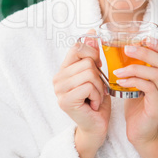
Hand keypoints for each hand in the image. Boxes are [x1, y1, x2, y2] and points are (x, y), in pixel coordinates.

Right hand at [53, 30, 110, 150]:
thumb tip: (92, 31)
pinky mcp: (65, 101)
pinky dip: (97, 96)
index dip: (92, 53)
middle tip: (96, 90)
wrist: (96, 127)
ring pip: (89, 73)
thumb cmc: (96, 100)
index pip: (77, 47)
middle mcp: (58, 78)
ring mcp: (59, 90)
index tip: (98, 66)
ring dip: (99, 87)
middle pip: (87, 61)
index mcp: (64, 69)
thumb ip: (92, 54)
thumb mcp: (96, 73)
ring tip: (95, 98)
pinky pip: (89, 86)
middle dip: (99, 76)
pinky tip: (93, 105)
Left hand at [113, 37, 157, 146]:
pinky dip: (133, 81)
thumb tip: (116, 49)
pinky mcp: (156, 106)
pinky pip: (149, 88)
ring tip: (118, 69)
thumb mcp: (133, 81)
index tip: (144, 39)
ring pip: (155, 73)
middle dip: (144, 52)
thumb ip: (131, 67)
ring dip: (135, 68)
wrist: (140, 132)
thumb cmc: (135, 104)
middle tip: (126, 49)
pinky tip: (120, 81)